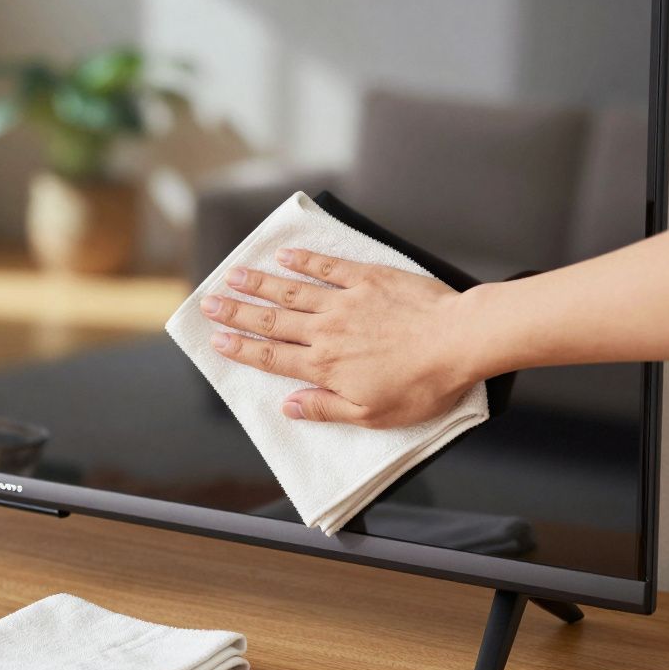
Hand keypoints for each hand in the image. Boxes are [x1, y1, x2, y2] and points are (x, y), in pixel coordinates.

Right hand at [200, 248, 481, 428]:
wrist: (459, 341)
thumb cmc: (422, 384)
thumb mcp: (372, 415)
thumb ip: (326, 408)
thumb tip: (289, 407)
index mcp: (324, 366)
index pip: (271, 357)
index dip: (241, 348)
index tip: (216, 340)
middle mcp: (325, 331)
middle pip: (271, 321)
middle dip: (236, 312)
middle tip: (209, 303)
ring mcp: (345, 301)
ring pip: (291, 291)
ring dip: (259, 283)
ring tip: (233, 274)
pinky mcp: (368, 279)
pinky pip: (328, 267)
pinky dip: (304, 260)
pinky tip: (285, 254)